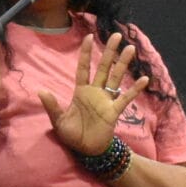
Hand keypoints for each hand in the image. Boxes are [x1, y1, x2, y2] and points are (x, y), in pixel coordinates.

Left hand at [38, 32, 145, 156]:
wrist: (87, 151)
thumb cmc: (72, 135)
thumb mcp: (58, 120)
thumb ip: (52, 105)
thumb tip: (41, 91)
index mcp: (81, 91)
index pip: (84, 68)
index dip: (86, 53)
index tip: (89, 36)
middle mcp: (95, 92)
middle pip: (103, 67)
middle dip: (110, 51)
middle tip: (117, 35)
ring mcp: (106, 100)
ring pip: (116, 77)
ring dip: (123, 64)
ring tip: (130, 49)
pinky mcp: (114, 111)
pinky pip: (126, 98)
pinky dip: (135, 89)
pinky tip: (144, 79)